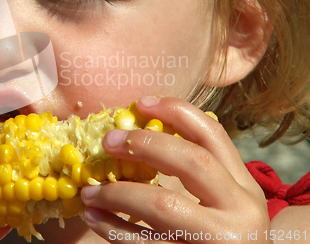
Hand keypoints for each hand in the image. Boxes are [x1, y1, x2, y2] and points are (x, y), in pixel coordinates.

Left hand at [81, 97, 270, 242]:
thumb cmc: (221, 239)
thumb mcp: (223, 204)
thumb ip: (195, 175)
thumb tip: (133, 138)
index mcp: (244, 188)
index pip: (212, 135)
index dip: (176, 112)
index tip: (141, 103)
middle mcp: (241, 211)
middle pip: (192, 161)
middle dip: (146, 145)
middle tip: (108, 141)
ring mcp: (219, 240)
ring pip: (162, 204)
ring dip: (117, 193)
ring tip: (89, 191)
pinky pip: (145, 243)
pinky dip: (113, 228)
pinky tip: (94, 217)